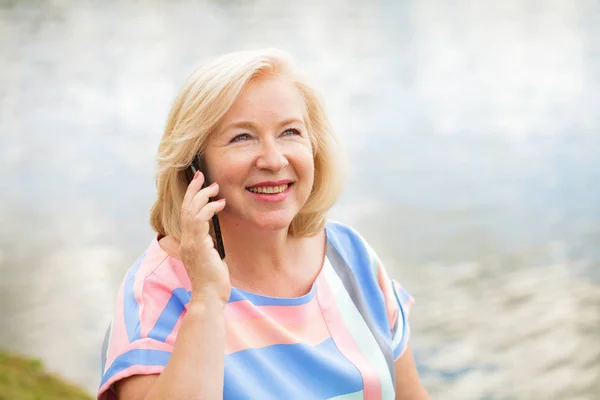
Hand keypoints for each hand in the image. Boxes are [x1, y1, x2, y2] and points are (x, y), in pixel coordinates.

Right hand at [179, 170, 229, 304]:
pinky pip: (199, 220)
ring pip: (190, 210)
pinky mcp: (197, 245)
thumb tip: (212, 234)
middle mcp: (184, 241)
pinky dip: (209, 208)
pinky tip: (219, 204)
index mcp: (186, 242)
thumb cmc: (212, 281)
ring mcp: (189, 243)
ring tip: (214, 187)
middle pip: (185, 208)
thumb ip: (207, 245)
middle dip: (193, 189)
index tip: (198, 184)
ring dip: (202, 195)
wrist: (209, 297)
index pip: (185, 214)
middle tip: (202, 175)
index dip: (190, 197)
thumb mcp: (210, 258)